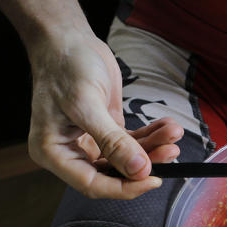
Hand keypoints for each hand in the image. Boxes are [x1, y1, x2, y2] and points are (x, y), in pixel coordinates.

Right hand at [26, 30, 182, 198]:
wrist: (68, 39)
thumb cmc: (65, 66)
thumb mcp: (87, 104)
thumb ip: (113, 141)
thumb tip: (138, 170)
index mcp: (53, 153)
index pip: (92, 184)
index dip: (124, 187)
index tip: (152, 179)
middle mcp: (71, 153)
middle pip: (114, 174)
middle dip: (144, 165)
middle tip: (171, 152)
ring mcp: (90, 143)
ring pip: (127, 159)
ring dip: (153, 148)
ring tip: (173, 134)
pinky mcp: (106, 131)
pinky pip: (132, 142)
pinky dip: (151, 136)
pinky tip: (167, 127)